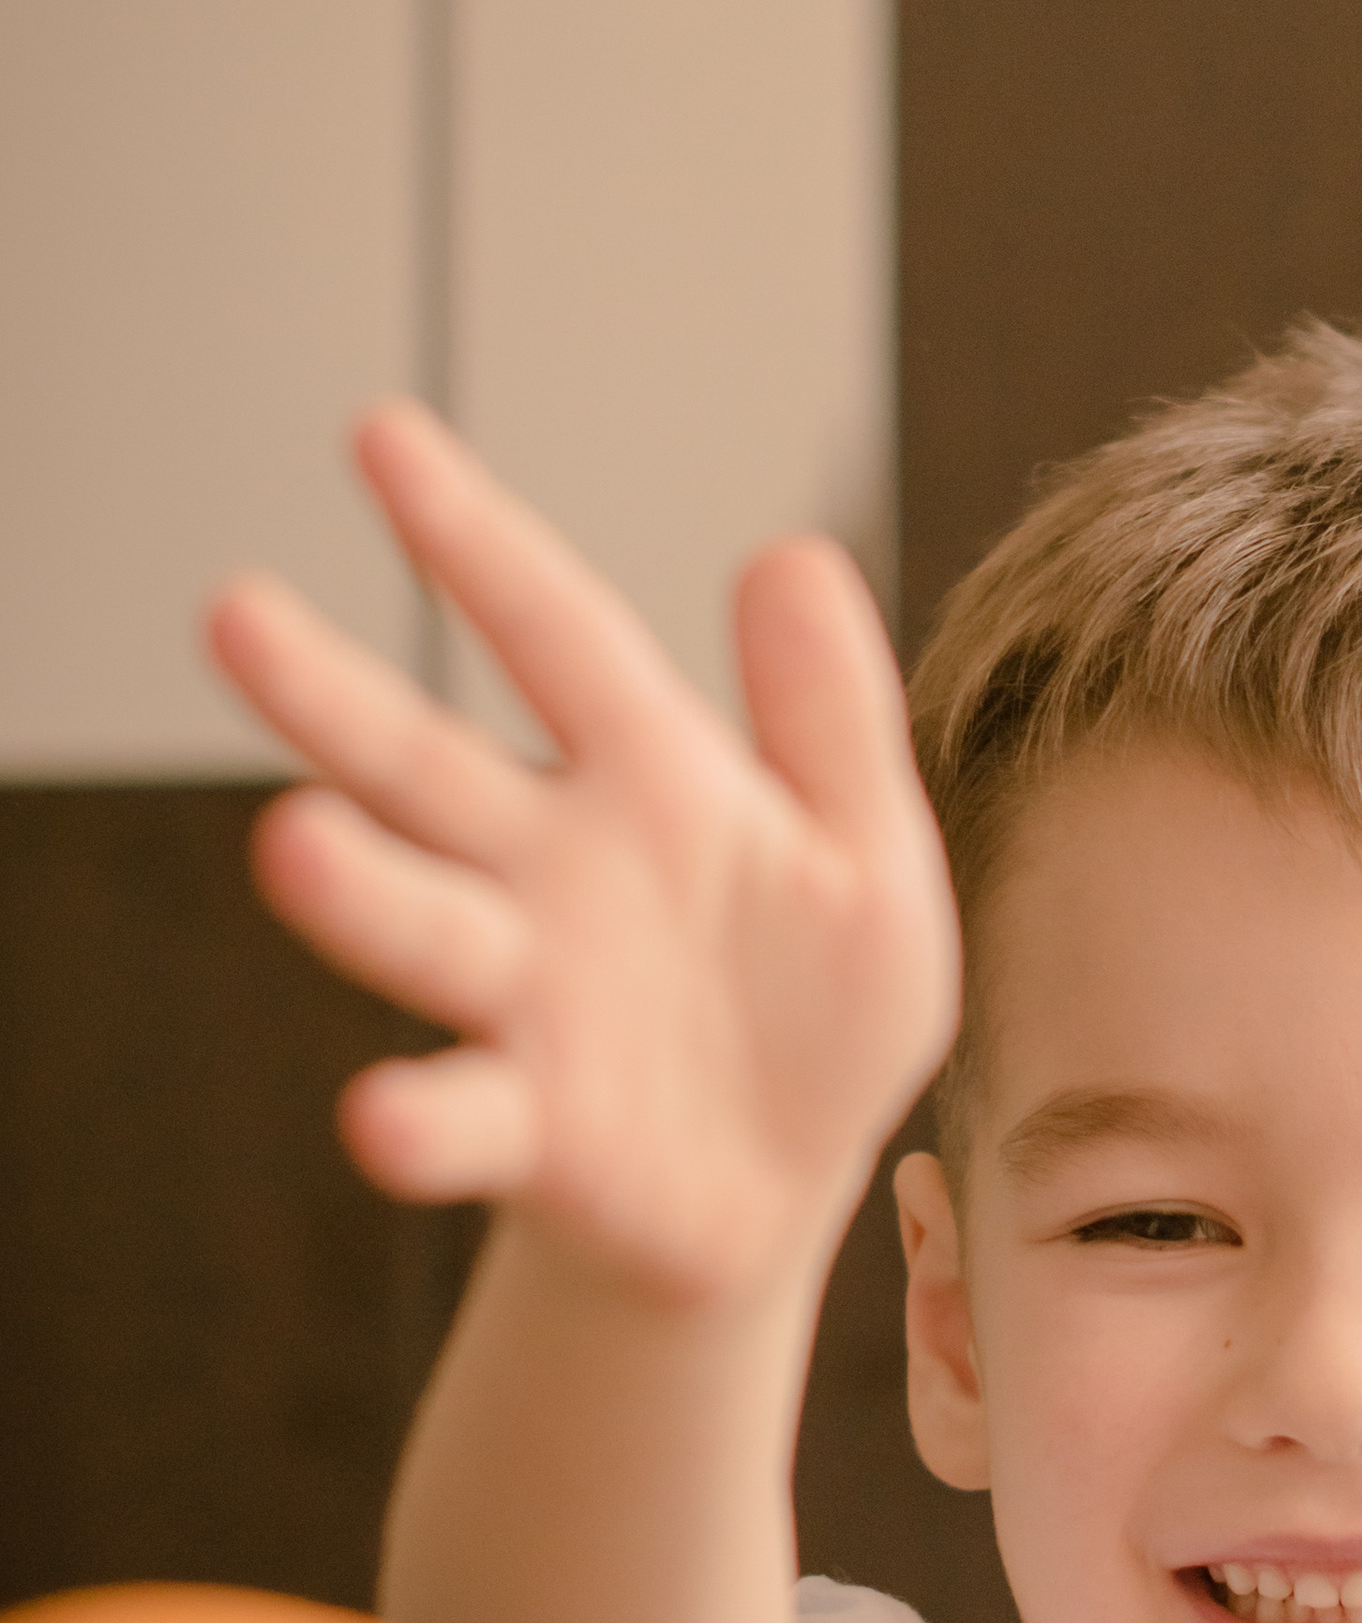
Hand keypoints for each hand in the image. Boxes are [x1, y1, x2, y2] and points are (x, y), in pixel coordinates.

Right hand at [204, 404, 959, 1306]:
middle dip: (329, 698)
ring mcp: (529, 999)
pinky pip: (462, 1116)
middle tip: (232, 615)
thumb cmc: (817, 1006)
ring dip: (358, 888)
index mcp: (647, 780)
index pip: (554, 637)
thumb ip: (830, 719)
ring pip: (426, 926)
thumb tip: (788, 551)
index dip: (474, 541)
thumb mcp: (868, 853)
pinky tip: (377, 1118)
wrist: (790, 1187)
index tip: (380, 435)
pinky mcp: (531, 1129)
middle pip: (426, 768)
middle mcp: (552, 872)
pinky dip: (419, 1118)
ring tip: (289, 841)